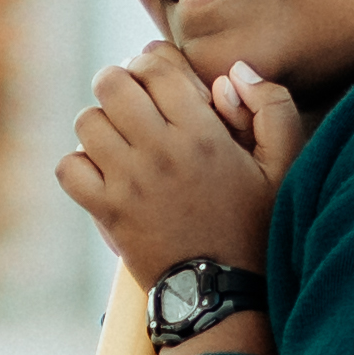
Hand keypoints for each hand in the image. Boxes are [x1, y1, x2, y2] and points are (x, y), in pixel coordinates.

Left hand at [57, 45, 303, 282]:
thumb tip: (233, 72)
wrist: (222, 292)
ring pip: (86, 121)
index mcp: (203, 133)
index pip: (155, 66)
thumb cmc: (257, 225)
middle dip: (120, 82)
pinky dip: (78, 163)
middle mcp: (160, 151)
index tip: (162, 80)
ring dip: (100, 122)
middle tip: (135, 102)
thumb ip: (272, 108)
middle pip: (111, 83)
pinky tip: (102, 170)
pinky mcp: (106, 212)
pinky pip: (68, 168)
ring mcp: (128, 182)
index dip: (153, 62)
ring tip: (121, 138)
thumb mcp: (285, 166)